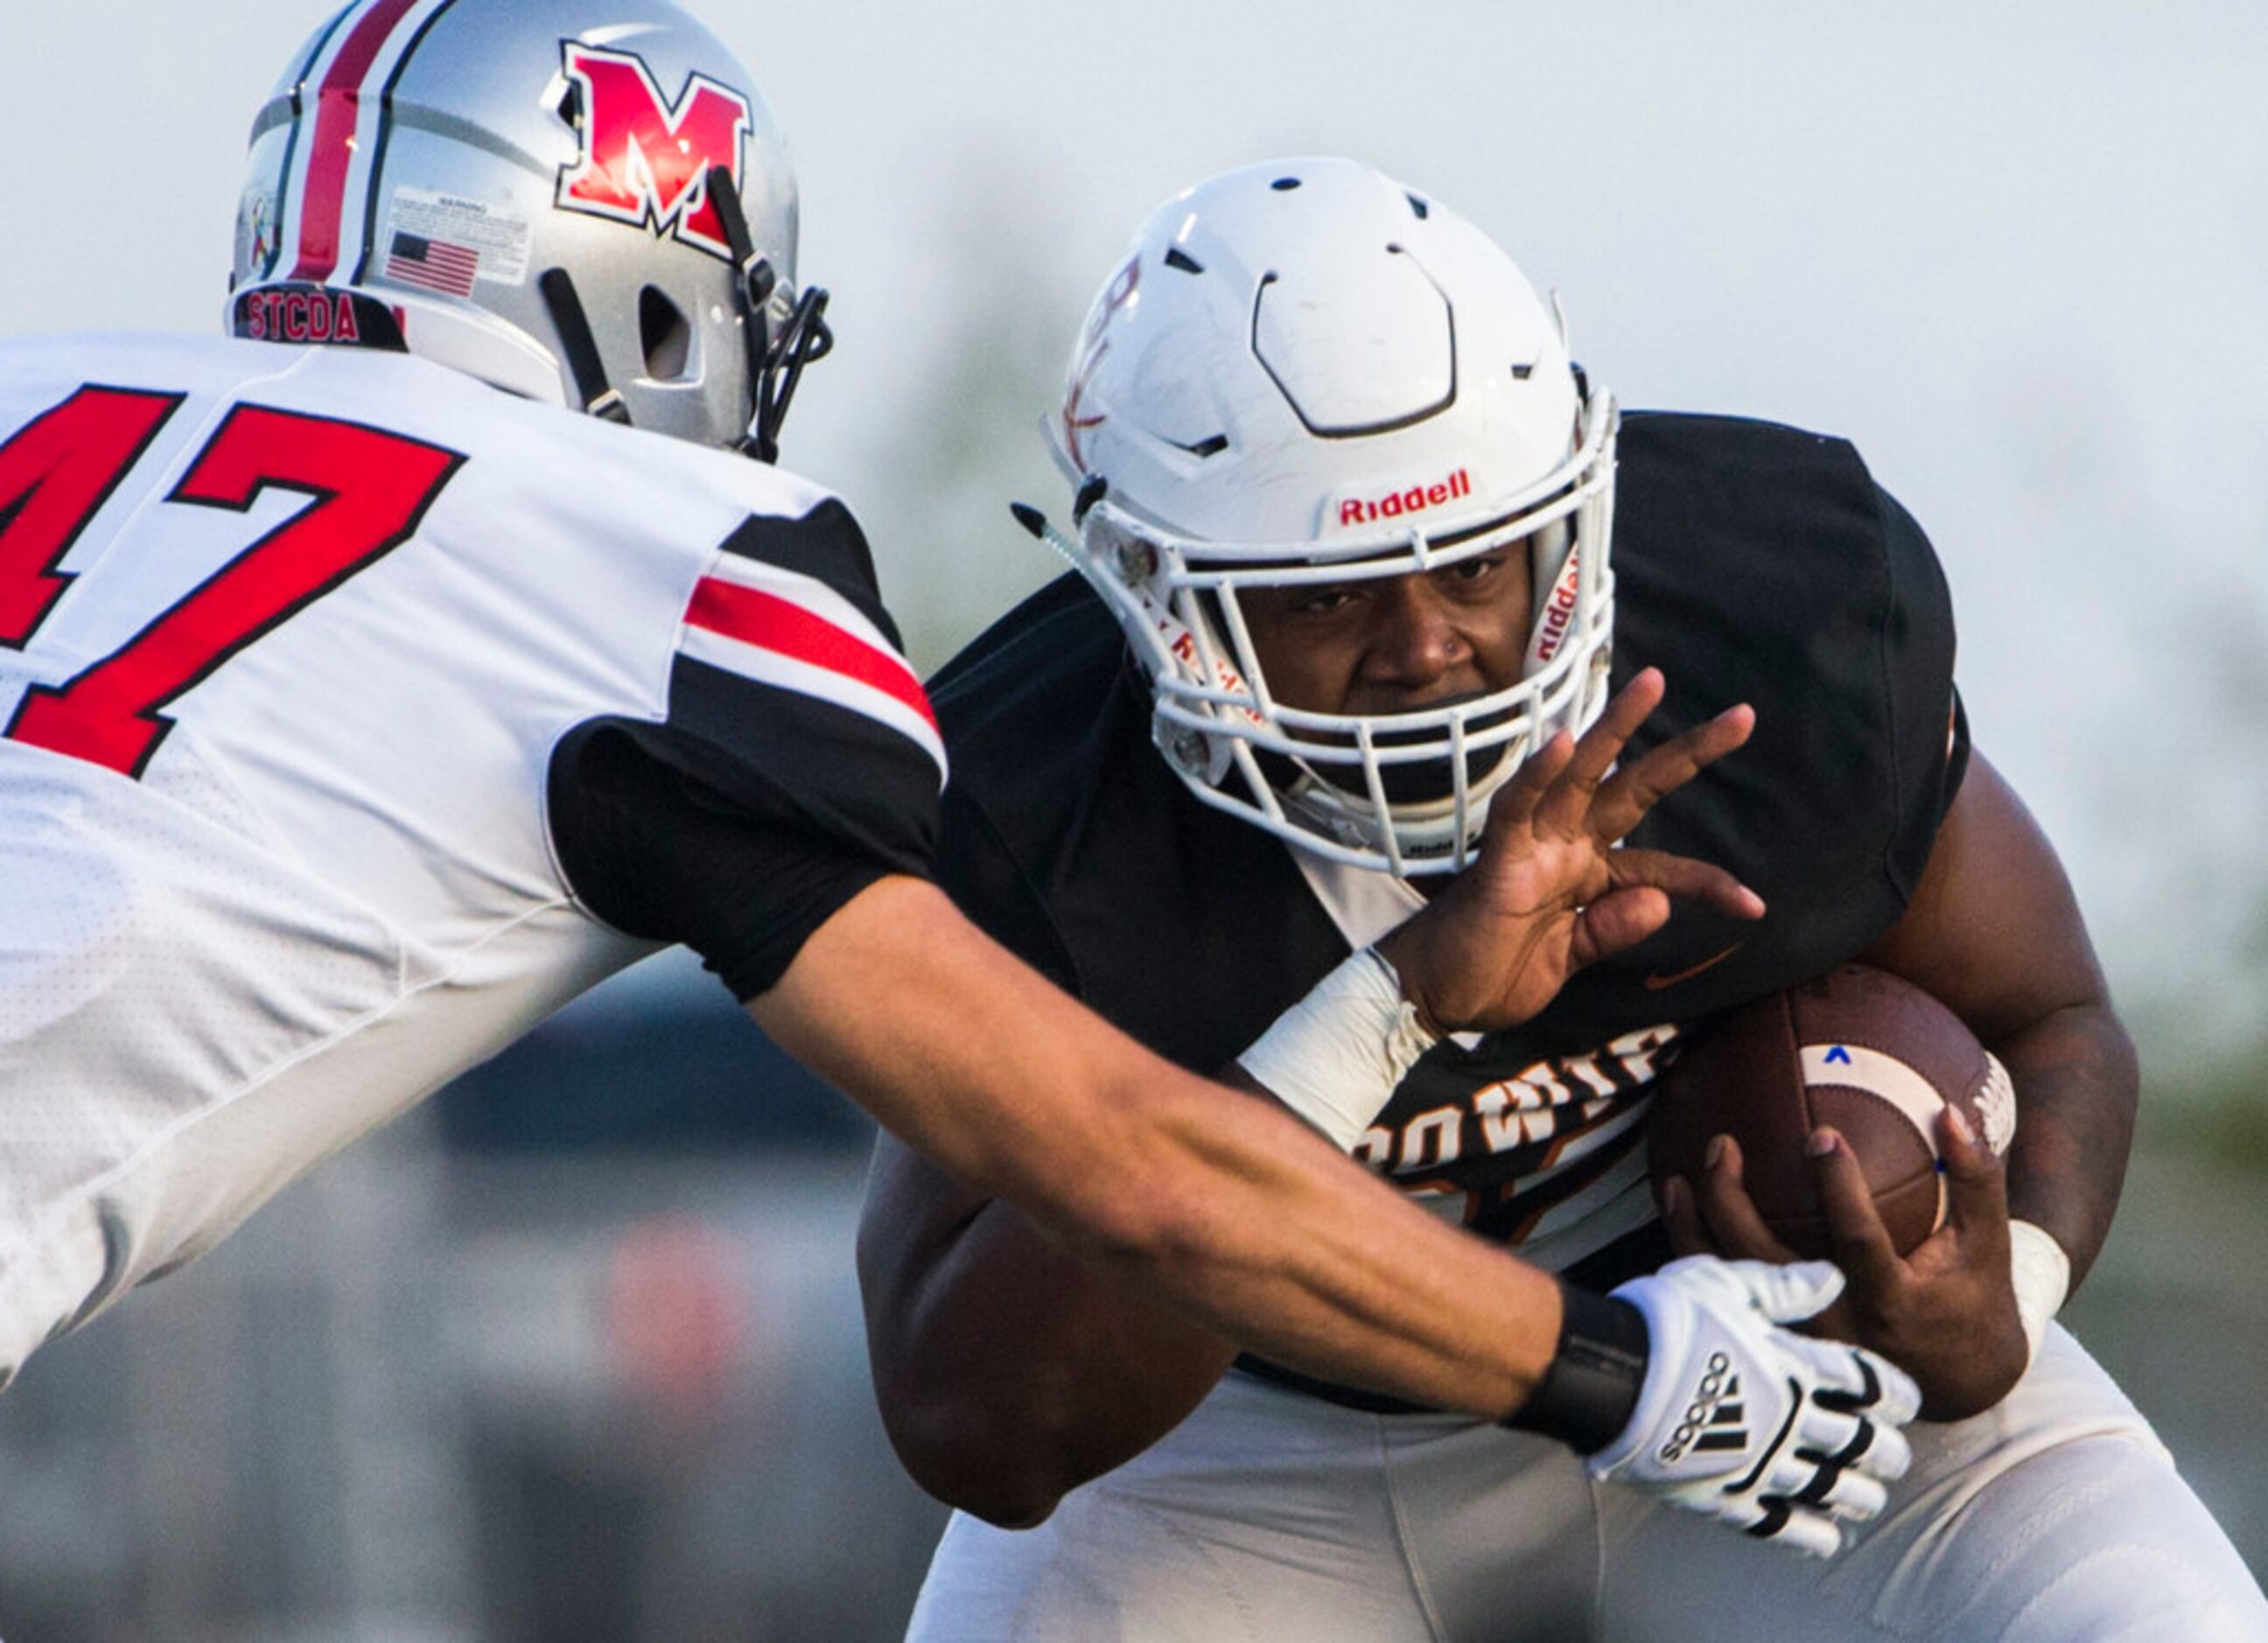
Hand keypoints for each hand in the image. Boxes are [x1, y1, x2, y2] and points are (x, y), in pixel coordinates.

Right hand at [1377, 669, 1762, 1034]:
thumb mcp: (1569, 961)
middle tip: (1744, 716)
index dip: (1708, 882)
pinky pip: (1516, 810)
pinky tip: (1564, 744)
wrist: (1435, 999)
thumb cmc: (1492, 976)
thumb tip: (1662, 904)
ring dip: (1615, 729)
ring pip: (1579, 778)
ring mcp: (1532, 848)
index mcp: (1586, 874)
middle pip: (1633, 789)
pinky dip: (1537, 777)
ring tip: (1655, 683)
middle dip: (1686, 754)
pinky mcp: (1498, 860)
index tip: (1754, 906)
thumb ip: (1611, 929)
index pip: (1660, 867)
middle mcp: (1564, 849)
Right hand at [1589, 1255, 1920, 1558]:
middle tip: (1896, 1458)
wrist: (1613, 1374)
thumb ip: (1782, 1286)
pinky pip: (1779, 1523)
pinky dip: (1808, 1534)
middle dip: (1883, 1451)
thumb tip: (1832, 1276)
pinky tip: (1826, 1540)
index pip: (1863, 1381)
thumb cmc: (1665, 1319)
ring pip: (1829, 1486)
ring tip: (1871, 1501)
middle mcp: (1789, 1418)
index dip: (1892, 1392)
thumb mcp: (1724, 1283)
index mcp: (1792, 1365)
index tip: (1906, 1403)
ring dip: (1858, 1495)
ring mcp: (1761, 1461)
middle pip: (1857, 1441)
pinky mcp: (1727, 1493)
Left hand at [1662, 1106, 2028, 1420]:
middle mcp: (1838, 1327)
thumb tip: (1951, 1110)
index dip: (1839, 1189)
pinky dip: (1698, 1257)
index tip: (1820, 1135)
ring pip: (1733, 1289)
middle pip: (1767, 1266)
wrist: (1961, 1385)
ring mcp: (1801, 1342)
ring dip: (1696, 1232)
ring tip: (1677, 1179)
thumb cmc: (1972, 1298)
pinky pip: (1728, 1301)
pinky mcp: (1779, 1348)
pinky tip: (1680, 1214)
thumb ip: (1975, 1178)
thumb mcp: (1988, 1244)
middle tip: (1720, 1144)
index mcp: (1892, 1301)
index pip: (1857, 1241)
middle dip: (1732, 1203)